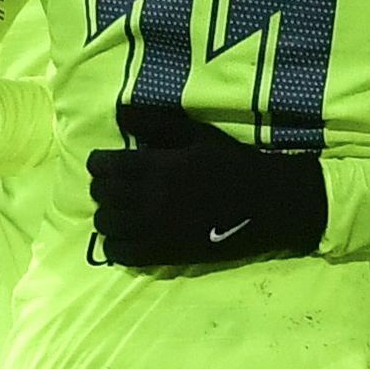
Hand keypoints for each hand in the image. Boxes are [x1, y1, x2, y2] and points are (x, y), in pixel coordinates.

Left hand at [91, 107, 324, 268]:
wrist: (268, 203)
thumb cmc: (234, 165)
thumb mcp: (199, 135)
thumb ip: (157, 123)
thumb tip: (119, 114)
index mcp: (157, 166)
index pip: (103, 165)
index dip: (101, 162)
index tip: (111, 163)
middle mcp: (151, 197)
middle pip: (101, 194)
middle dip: (103, 188)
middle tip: (118, 186)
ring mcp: (157, 228)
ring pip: (106, 224)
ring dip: (108, 216)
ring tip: (122, 212)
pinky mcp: (166, 252)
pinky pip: (123, 253)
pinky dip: (117, 245)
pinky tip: (128, 237)